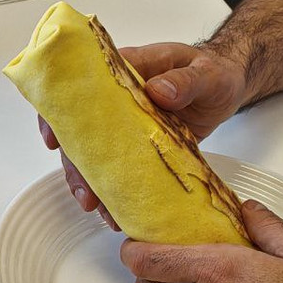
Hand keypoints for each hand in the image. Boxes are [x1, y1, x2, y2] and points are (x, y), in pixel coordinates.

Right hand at [38, 42, 246, 228]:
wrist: (228, 89)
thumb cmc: (214, 72)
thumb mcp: (206, 73)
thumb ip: (185, 81)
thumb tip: (158, 92)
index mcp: (124, 73)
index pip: (79, 88)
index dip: (58, 112)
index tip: (54, 138)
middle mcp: (116, 102)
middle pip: (80, 132)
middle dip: (75, 165)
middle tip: (85, 192)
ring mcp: (124, 127)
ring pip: (94, 156)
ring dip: (90, 183)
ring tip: (95, 207)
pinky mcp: (136, 148)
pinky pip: (118, 170)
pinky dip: (114, 191)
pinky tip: (114, 210)